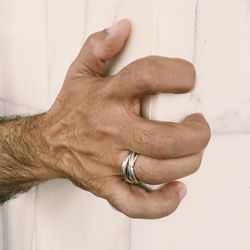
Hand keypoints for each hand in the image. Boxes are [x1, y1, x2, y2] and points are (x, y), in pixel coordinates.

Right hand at [41, 19, 210, 218]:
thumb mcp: (80, 72)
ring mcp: (107, 162)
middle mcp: (109, 130)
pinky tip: (177, 191)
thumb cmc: (70, 110)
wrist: (48, 144)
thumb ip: (99, 47)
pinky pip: (134, 203)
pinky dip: (161, 204)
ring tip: (192, 153)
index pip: (148, 77)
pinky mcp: (105, 185)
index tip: (188, 80)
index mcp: (106, 97)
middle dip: (194, 136)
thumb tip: (122, 29)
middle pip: (162, 138)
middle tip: (199, 128)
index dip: (177, 75)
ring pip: (155, 170)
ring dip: (186, 164)